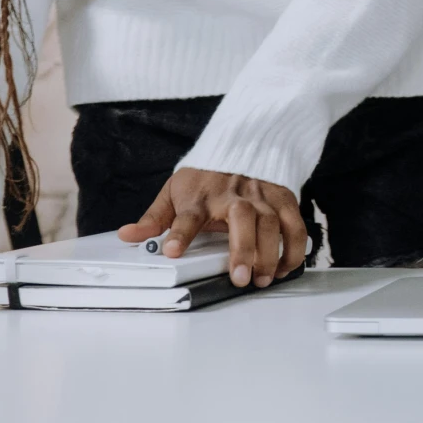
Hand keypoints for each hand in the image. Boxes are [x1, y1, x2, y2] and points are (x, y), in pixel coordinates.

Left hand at [119, 168, 306, 286]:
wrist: (244, 144)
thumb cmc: (206, 177)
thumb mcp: (174, 190)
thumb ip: (154, 217)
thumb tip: (128, 235)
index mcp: (201, 197)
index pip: (187, 215)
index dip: (179, 233)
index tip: (171, 251)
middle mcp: (234, 196)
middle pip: (241, 219)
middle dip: (242, 249)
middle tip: (240, 278)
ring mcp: (262, 197)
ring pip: (270, 224)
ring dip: (270, 253)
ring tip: (263, 278)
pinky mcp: (283, 199)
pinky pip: (294, 225)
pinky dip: (294, 248)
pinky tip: (285, 267)